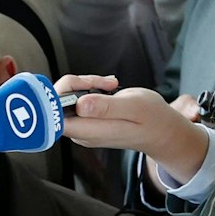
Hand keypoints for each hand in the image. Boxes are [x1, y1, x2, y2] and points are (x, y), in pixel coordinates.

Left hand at [57, 76, 211, 181]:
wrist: (159, 130)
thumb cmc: (150, 118)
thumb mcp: (134, 107)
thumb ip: (106, 107)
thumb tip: (80, 106)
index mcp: (89, 132)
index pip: (55, 116)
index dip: (62, 95)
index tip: (84, 84)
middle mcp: (80, 133)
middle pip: (57, 104)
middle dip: (76, 84)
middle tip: (101, 82)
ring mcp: (81, 128)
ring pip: (66, 99)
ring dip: (85, 84)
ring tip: (109, 85)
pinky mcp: (85, 121)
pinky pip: (76, 99)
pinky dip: (89, 88)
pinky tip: (107, 89)